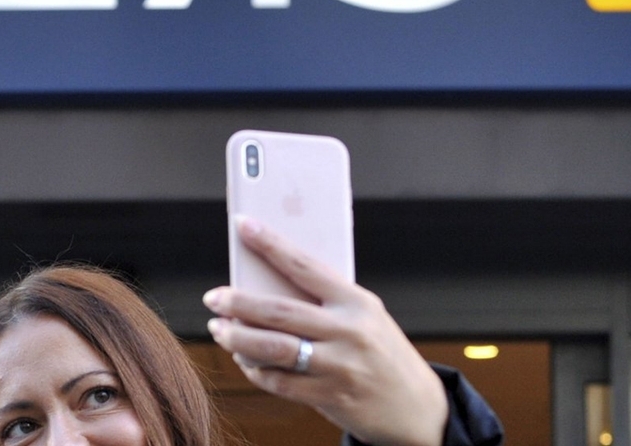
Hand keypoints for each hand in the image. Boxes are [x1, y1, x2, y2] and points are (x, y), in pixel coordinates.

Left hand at [203, 217, 449, 445]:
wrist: (417, 407)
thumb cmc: (381, 352)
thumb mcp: (364, 317)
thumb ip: (325, 303)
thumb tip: (266, 286)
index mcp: (357, 302)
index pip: (305, 265)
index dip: (270, 243)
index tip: (242, 224)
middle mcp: (348, 331)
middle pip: (278, 311)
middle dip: (238, 302)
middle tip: (214, 297)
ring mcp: (339, 366)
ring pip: (272, 348)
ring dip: (237, 338)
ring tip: (220, 329)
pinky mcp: (330, 396)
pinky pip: (278, 381)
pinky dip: (255, 369)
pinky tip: (245, 360)